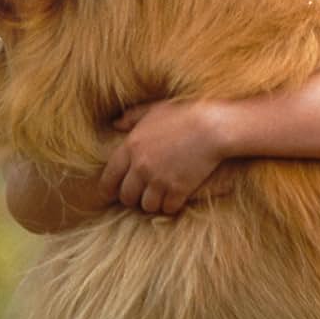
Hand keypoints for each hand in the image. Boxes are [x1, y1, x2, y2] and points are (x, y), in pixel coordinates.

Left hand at [98, 99, 226, 214]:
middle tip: (139, 195)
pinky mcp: (178, 190)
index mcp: (131, 147)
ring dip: (152, 203)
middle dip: (131, 198)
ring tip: (158, 197)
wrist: (212, 126)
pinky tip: (174, 199)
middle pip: (126, 196)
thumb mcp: (154, 109)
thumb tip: (115, 124)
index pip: (109, 178)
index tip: (108, 196)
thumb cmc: (184, 114)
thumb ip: (132, 117)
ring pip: (146, 205)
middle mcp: (141, 167)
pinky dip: (170, 206)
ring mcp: (159, 180)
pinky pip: (167, 208)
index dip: (106, 190)